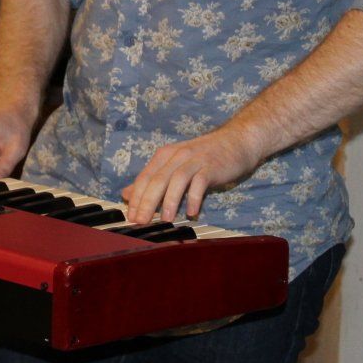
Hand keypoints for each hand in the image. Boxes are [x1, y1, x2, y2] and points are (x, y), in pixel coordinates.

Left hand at [120, 128, 260, 224]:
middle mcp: (177, 155)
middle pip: (157, 179)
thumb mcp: (174, 165)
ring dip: (169, 201)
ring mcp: (195, 160)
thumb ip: (151, 179)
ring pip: (177, 180)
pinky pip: (200, 183)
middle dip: (147, 202)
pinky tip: (191, 212)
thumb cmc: (203, 157)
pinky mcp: (211, 166)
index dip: (136, 198)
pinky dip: (194, 198)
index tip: (130, 217)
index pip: (145, 177)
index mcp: (165, 155)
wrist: (236, 141)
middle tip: (141, 221)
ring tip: (165, 220)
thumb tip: (126, 194)